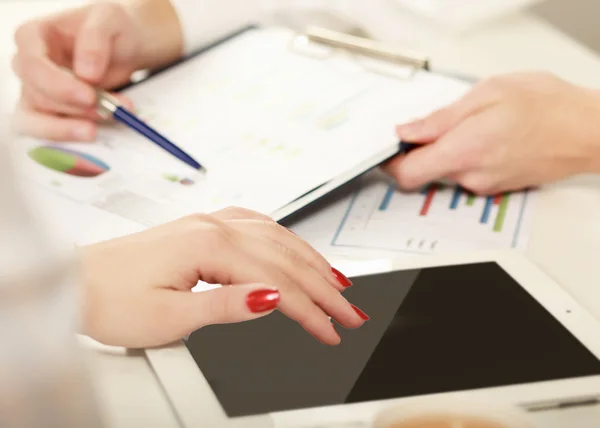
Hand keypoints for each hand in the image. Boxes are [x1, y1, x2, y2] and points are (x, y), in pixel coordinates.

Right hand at [12, 0, 182, 141]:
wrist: (128, 46)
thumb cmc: (113, 28)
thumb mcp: (110, 19)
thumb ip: (95, 40)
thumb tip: (86, 74)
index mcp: (34, 36)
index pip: (32, 64)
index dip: (57, 85)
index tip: (89, 96)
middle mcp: (29, 65)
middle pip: (37, 95)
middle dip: (75, 109)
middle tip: (109, 111)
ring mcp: (37, 92)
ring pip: (38, 120)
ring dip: (73, 126)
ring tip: (107, 122)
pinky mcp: (52, 113)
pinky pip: (50, 133)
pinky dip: (72, 136)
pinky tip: (96, 132)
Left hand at [81, 208, 365, 348]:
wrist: (75, 282)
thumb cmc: (110, 299)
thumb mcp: (169, 317)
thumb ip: (226, 305)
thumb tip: (273, 297)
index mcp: (208, 245)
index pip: (277, 281)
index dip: (311, 310)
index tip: (332, 331)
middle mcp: (214, 226)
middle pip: (286, 257)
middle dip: (324, 287)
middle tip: (351, 313)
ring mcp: (210, 222)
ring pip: (277, 237)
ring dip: (312, 260)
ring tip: (338, 283)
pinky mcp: (204, 227)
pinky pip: (258, 227)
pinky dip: (286, 241)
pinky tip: (295, 250)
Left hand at [384, 73, 599, 193]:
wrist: (589, 131)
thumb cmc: (547, 106)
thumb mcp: (487, 94)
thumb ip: (441, 119)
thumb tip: (406, 132)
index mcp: (463, 150)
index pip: (407, 173)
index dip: (390, 163)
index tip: (387, 149)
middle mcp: (471, 176)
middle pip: (425, 172)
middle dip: (423, 149)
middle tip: (437, 123)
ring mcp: (485, 185)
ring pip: (447, 171)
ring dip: (450, 150)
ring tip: (476, 124)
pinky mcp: (497, 187)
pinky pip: (468, 174)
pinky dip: (469, 156)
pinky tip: (489, 136)